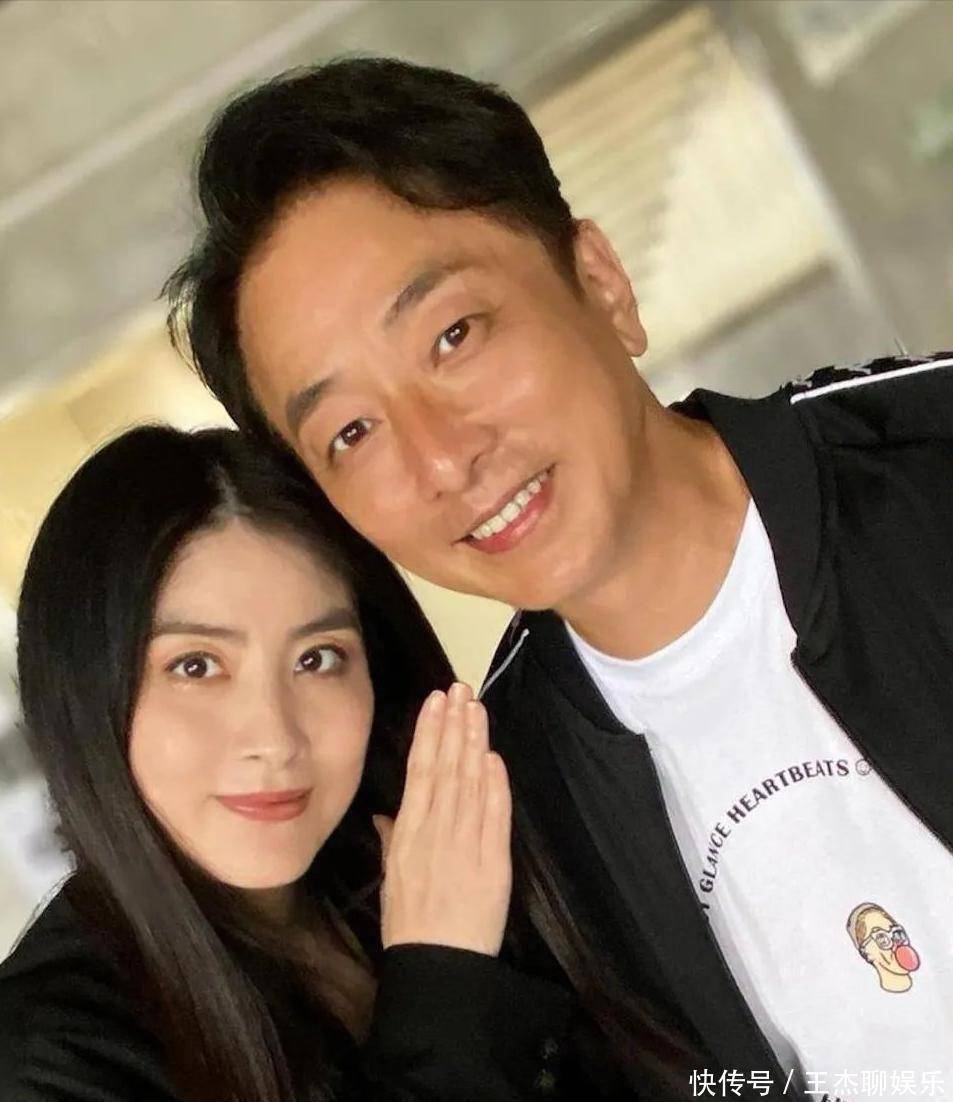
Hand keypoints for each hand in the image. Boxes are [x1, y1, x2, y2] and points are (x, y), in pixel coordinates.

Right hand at [373, 682, 511, 955]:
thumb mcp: (390, 878)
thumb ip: (391, 840)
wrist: (438, 965)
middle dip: (453, 724)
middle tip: (461, 689)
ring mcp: (465, 843)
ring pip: (470, 781)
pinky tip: (493, 756)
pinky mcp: (493, 859)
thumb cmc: (410, 924)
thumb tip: (385, 813)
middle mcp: (435, 830)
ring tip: (477, 708)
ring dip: (474, 741)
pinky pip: (495, 813)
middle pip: (446, 766)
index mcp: (406, 833)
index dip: (428, 732)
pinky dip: (496, 783)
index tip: (435, 701)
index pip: (419, 770)